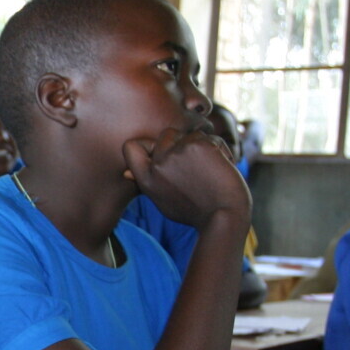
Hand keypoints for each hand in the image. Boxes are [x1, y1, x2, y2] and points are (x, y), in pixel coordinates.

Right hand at [122, 127, 249, 231]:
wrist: (224, 215)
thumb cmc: (195, 211)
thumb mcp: (163, 200)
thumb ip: (148, 182)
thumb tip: (126, 173)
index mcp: (146, 178)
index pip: (130, 147)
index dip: (146, 145)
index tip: (162, 154)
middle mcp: (158, 164)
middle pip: (166, 135)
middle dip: (181, 142)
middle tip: (195, 162)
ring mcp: (177, 152)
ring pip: (191, 135)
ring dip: (203, 147)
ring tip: (211, 169)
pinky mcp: (199, 145)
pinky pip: (210, 137)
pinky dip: (219, 149)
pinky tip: (223, 166)